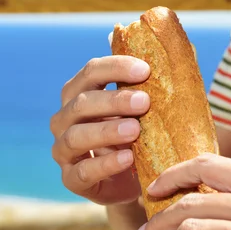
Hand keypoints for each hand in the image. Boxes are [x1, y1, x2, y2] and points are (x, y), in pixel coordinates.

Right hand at [50, 56, 149, 204]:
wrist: (141, 182)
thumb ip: (148, 84)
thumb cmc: (142, 138)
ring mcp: (64, 150)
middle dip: (113, 100)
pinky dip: (105, 164)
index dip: (116, 67)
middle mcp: (65, 118)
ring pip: (76, 136)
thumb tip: (166, 47)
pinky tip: (128, 159)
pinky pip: (83, 171)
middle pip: (82, 102)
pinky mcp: (72, 179)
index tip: (146, 70)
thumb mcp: (146, 111)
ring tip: (136, 130)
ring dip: (107, 130)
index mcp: (81, 93)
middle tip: (144, 101)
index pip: (92, 72)